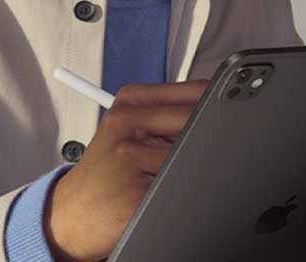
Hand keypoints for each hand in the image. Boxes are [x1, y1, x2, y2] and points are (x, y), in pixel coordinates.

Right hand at [44, 80, 209, 261]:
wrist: (71, 213)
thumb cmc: (106, 171)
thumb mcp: (130, 130)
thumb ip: (170, 115)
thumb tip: (224, 110)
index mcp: (131, 101)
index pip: (195, 92)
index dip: (222, 105)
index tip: (234, 116)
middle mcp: (127, 123)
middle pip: (198, 121)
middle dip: (211, 138)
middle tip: (206, 152)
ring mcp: (129, 157)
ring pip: (193, 156)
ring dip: (195, 169)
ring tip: (166, 176)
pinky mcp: (136, 193)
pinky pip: (181, 188)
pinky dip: (183, 192)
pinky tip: (161, 193)